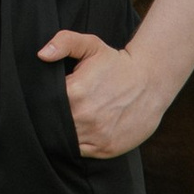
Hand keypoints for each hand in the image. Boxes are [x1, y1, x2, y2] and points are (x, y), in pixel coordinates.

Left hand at [37, 25, 174, 159]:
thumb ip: (64, 43)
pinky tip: (83, 129)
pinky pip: (81, 151)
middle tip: (62, 108)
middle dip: (53, 116)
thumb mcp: (91, 45)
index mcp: (75, 92)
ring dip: (64, 132)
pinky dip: (78, 143)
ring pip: (66, 140)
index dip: (43, 100)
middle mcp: (83, 117)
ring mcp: (95, 135)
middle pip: (53, 123)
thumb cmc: (117, 63)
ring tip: (72, 119)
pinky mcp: (106, 149)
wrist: (151, 82)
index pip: (44, 103)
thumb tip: (42, 55)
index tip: (50, 96)